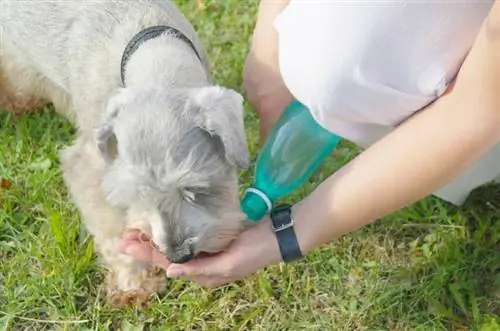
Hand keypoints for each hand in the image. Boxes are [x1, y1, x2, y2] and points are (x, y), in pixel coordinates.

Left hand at [116, 218, 282, 287]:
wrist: (274, 236)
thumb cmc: (253, 251)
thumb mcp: (228, 264)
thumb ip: (200, 269)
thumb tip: (171, 272)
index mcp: (203, 273)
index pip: (168, 263)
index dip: (146, 255)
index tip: (126, 245)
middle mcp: (200, 263)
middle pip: (166, 255)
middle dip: (143, 248)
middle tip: (121, 238)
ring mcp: (205, 250)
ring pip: (173, 246)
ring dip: (153, 240)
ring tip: (133, 233)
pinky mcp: (210, 238)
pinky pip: (184, 237)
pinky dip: (169, 233)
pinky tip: (159, 227)